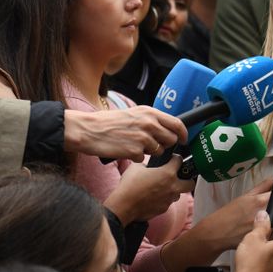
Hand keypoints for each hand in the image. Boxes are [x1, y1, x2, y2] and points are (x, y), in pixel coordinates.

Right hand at [64, 106, 187, 161]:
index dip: (183, 133)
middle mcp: (149, 124)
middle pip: (171, 140)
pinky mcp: (135, 151)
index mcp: (149, 112)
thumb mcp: (133, 113)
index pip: (177, 123)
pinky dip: (136, 157)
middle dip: (165, 145)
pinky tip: (125, 150)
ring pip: (158, 151)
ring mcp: (143, 138)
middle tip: (153, 145)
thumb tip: (166, 128)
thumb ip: (150, 120)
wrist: (89, 130)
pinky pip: (143, 159)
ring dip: (149, 152)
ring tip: (134, 145)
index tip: (183, 139)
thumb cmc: (108, 122)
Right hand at [104, 156, 194, 223]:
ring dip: (174, 190)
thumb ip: (147, 164)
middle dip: (186, 178)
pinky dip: (164, 199)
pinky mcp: (164, 209)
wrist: (124, 205)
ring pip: (179, 194)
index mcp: (168, 173)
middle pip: (190, 182)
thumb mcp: (136, 167)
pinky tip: (154, 197)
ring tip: (163, 188)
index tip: (172, 159)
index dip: (176, 158)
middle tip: (178, 176)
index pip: (179, 161)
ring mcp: (169, 199)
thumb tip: (149, 166)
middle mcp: (172, 187)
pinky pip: (168, 202)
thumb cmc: (129, 185)